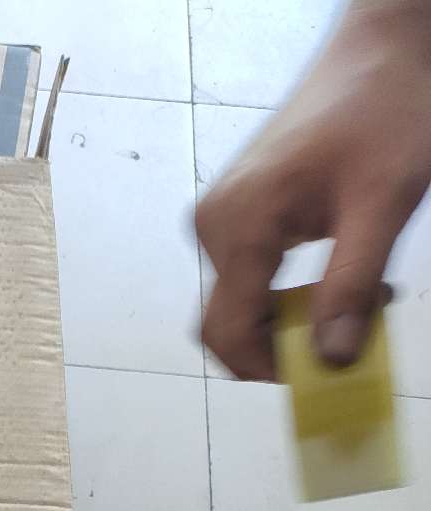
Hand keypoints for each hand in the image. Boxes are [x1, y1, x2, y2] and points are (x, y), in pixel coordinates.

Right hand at [197, 0, 430, 378]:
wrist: (383, 46)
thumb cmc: (387, 111)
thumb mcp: (383, 204)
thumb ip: (350, 287)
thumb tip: (333, 362)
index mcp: (239, 226)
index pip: (227, 334)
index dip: (268, 370)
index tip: (323, 372)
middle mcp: (213, 225)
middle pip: (229, 325)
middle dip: (285, 345)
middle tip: (352, 328)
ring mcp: (218, 217)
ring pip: (240, 304)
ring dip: (291, 320)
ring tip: (356, 294)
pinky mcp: (234, 211)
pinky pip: (247, 276)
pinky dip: (286, 293)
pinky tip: (334, 272)